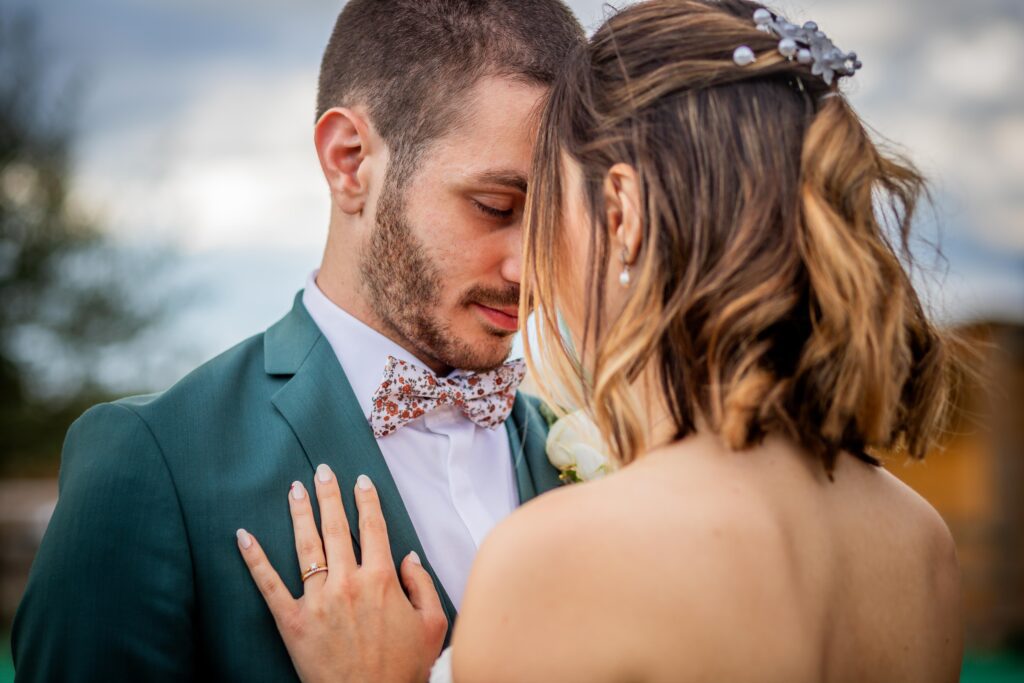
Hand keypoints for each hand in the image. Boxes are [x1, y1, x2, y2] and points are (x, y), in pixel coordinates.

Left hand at [236, 464, 447, 682]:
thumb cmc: (403, 670)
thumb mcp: (433, 625)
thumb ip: (424, 586)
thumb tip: (409, 557)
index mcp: (383, 580)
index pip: (373, 528)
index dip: (366, 501)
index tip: (361, 481)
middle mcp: (349, 583)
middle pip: (336, 528)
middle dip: (330, 495)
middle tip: (322, 470)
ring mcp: (318, 601)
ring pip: (306, 546)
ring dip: (300, 513)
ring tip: (295, 489)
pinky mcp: (293, 622)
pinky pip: (269, 585)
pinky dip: (255, 559)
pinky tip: (243, 537)